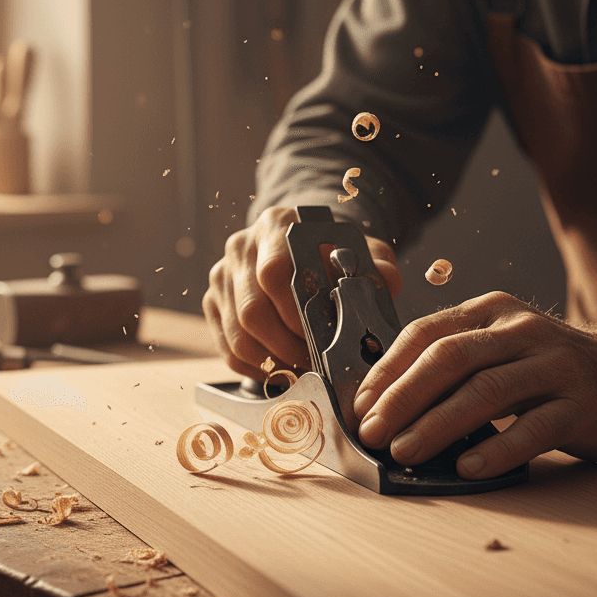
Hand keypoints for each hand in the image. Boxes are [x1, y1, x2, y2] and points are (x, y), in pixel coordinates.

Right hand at [203, 205, 402, 378]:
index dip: (295, 313)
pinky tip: (282, 369)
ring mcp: (223, 276)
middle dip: (286, 346)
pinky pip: (228, 349)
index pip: (274, 272)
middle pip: (251, 310)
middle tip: (314, 361)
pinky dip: (256, 368)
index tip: (321, 336)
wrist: (302, 248)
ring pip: (237, 335)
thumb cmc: (332, 255)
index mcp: (276, 226)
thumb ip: (377, 266)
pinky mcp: (214, 303)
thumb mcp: (361, 251)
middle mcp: (241, 247)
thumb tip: (383, 281)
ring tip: (301, 368)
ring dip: (272, 361)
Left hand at [353, 293, 596, 478]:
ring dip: (438, 424)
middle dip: (403, 397)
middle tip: (372, 432)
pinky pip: (534, 428)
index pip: (427, 333)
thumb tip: (382, 402)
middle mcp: (522, 330)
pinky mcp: (583, 404)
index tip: (360, 404)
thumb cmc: (547, 367)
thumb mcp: (500, 346)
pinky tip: (469, 468)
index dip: (388, 369)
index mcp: (491, 311)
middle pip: (450, 358)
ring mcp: (556, 365)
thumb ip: (453, 362)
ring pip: (487, 391)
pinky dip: (498, 449)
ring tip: (405, 451)